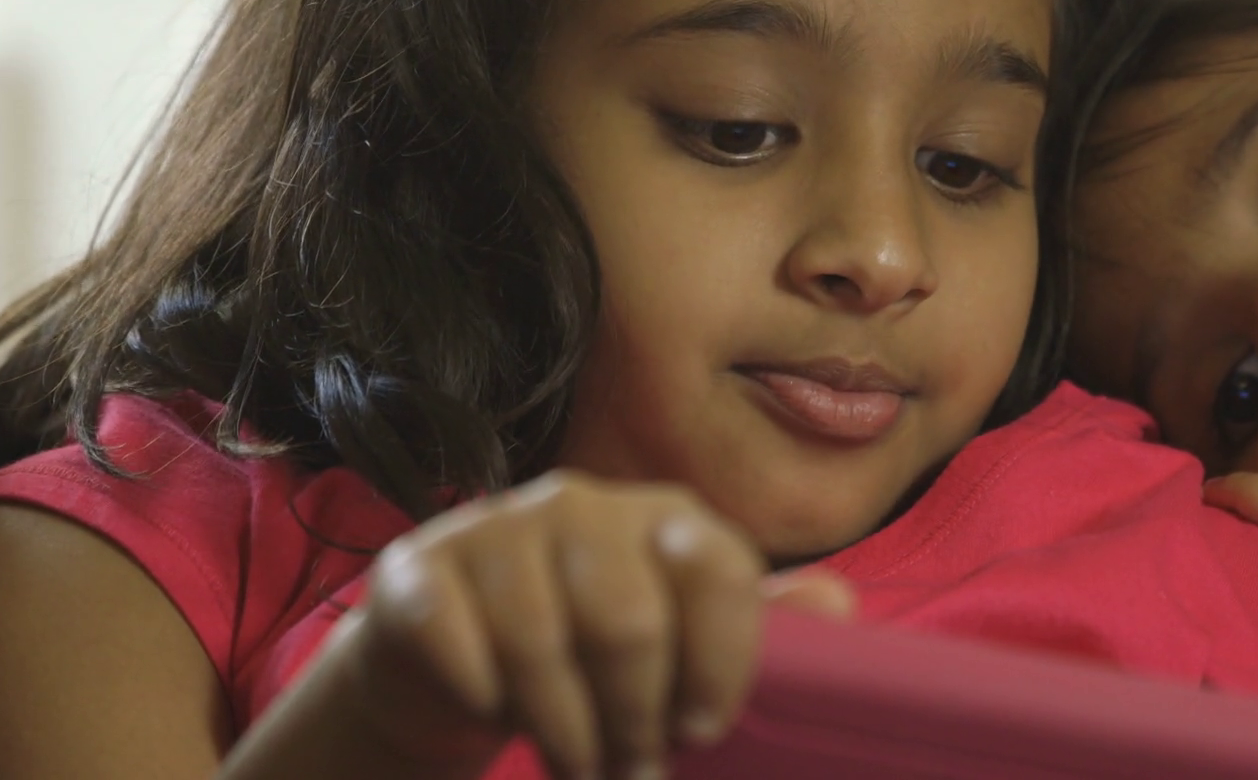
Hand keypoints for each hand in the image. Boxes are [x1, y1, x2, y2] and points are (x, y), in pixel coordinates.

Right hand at [309, 471, 854, 779]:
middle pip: (629, 622)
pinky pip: (454, 637)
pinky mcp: (419, 564)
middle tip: (631, 767)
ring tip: (575, 760)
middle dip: (633, 720)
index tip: (705, 731)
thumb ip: (755, 624)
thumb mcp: (680, 639)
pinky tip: (491, 708)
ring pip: (539, 641)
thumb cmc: (589, 654)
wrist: (450, 660)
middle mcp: (584, 503)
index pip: (718, 573)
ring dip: (561, 728)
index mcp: (665, 518)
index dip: (721, 661)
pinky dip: (479, 692)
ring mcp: (496, 526)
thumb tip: (837, 605)